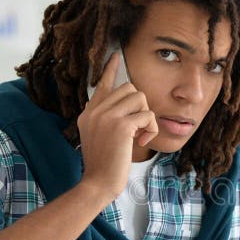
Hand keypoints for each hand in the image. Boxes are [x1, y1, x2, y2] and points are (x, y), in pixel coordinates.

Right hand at [76, 53, 158, 202]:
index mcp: (88, 113)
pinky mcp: (120, 126)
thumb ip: (104, 120)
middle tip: (137, 127)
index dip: (111, 70)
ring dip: (146, 117)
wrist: (97, 183)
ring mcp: (106, 116)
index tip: (116, 55)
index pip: (101, 85)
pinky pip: (147, 115)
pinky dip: (150, 129)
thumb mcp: (97, 137)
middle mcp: (95, 111)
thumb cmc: (103, 165)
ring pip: (140, 97)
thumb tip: (120, 106)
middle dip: (140, 106)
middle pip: (129, 88)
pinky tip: (142, 142)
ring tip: (139, 135)